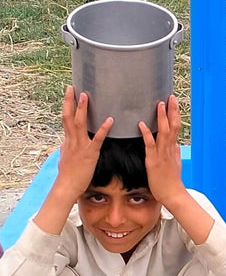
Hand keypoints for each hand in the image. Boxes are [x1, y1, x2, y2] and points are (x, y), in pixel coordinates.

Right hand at [34, 87, 113, 234]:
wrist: (66, 187)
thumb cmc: (69, 174)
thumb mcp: (66, 157)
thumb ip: (68, 147)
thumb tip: (65, 141)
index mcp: (67, 140)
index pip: (66, 119)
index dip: (67, 106)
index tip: (69, 93)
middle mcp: (71, 141)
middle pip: (69, 117)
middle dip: (70, 102)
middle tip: (72, 87)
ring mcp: (80, 146)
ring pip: (80, 124)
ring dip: (83, 109)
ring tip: (86, 96)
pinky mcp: (89, 154)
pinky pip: (97, 139)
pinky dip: (103, 129)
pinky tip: (110, 120)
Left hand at [139, 96, 188, 208]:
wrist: (172, 193)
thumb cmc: (172, 180)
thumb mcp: (176, 163)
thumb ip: (174, 152)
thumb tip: (176, 144)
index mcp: (173, 148)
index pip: (176, 126)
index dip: (175, 114)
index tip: (173, 102)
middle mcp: (169, 148)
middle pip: (172, 125)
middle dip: (172, 111)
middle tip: (170, 97)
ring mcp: (162, 154)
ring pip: (163, 132)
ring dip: (161, 117)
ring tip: (159, 104)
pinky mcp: (153, 161)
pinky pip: (149, 145)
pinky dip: (146, 133)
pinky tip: (141, 124)